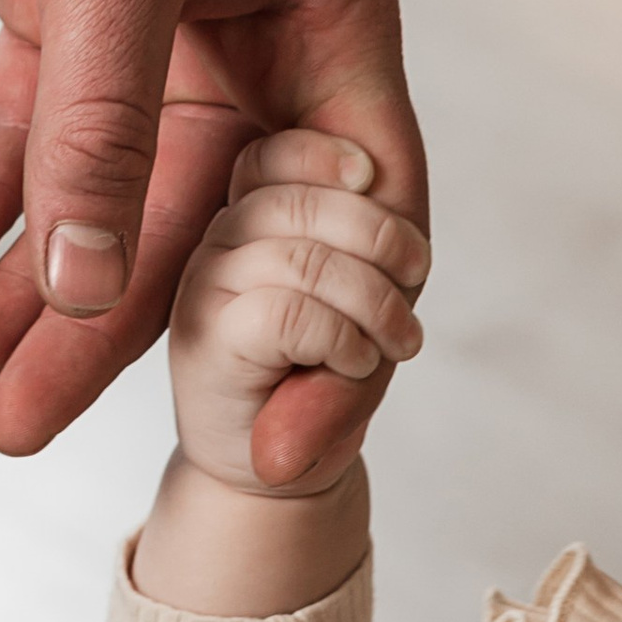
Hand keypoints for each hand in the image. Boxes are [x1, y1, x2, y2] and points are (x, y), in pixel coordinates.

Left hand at [0, 0, 424, 474]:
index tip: (261, 441)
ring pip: (112, 204)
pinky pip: (37, 138)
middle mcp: (262, 42)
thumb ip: (103, 116)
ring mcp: (164, 29)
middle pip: (210, 238)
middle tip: (34, 430)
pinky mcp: (69, 4)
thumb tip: (89, 282)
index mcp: (327, 22)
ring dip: (41, 294)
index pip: (356, 225)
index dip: (323, 346)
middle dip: (124, 342)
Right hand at [166, 133, 427, 497]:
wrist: (277, 467)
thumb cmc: (321, 374)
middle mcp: (215, 243)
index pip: (274, 155)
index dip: (328, 158)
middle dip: (378, 240)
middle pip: (298, 203)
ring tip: (396, 341)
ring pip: (302, 261)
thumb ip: (358, 232)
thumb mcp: (357, 291)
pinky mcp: (210, 341)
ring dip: (373, 302)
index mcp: (243, 215)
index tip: (376, 181)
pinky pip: (289, 315)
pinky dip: (343, 340)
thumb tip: (377, 169)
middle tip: (414, 285)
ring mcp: (206, 290)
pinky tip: (355, 362)